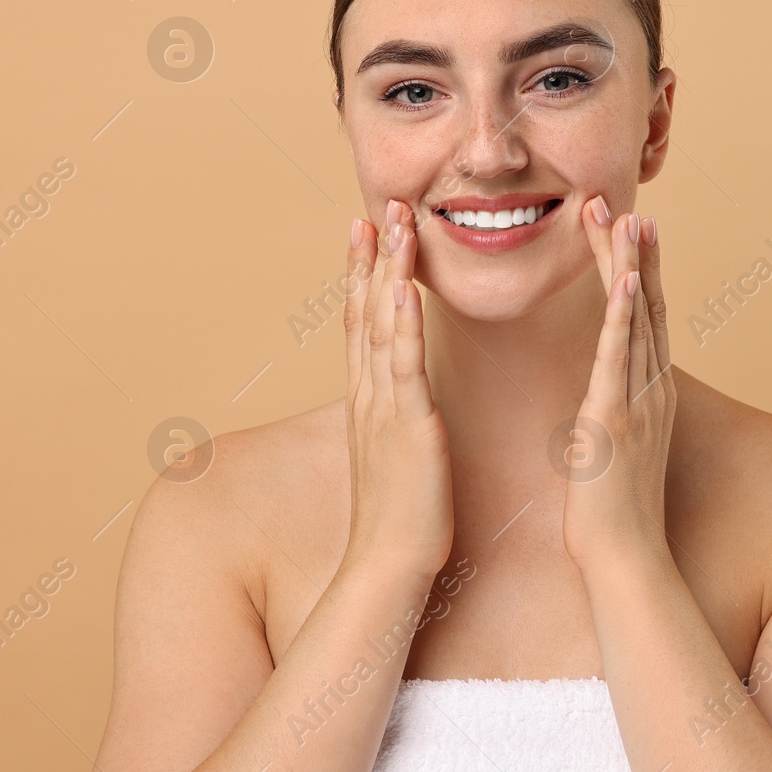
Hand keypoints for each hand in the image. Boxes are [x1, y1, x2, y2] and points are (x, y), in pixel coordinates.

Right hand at [340, 199, 454, 587]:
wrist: (391, 566)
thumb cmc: (406, 515)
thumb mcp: (401, 452)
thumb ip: (401, 417)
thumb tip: (407, 397)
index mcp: (372, 399)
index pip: (364, 323)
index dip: (364, 274)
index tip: (367, 229)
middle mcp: (370, 394)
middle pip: (366, 311)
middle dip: (372, 257)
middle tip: (377, 205)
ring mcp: (383, 407)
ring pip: (381, 325)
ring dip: (386, 271)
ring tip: (391, 223)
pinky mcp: (406, 426)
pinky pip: (403, 365)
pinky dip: (400, 323)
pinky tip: (402, 287)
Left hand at [562, 196, 676, 570]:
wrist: (624, 561)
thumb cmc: (610, 514)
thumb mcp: (611, 449)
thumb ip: (609, 415)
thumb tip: (598, 397)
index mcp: (646, 394)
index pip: (641, 318)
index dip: (636, 270)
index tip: (627, 228)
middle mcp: (650, 389)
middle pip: (644, 306)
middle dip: (633, 254)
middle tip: (622, 204)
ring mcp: (638, 402)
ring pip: (635, 321)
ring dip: (631, 268)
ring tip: (625, 220)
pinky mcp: (616, 419)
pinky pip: (619, 359)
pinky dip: (622, 317)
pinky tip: (624, 282)